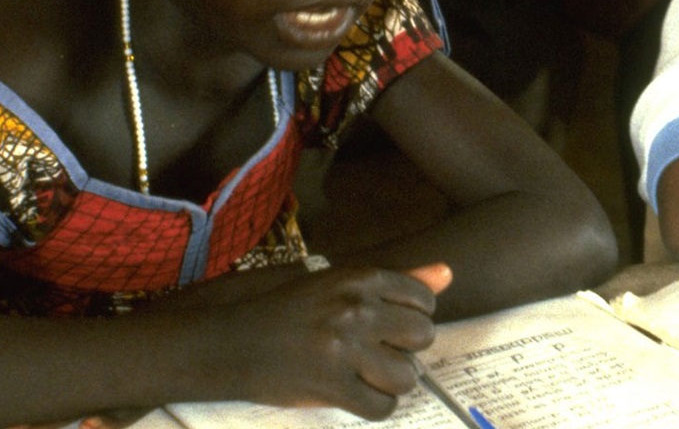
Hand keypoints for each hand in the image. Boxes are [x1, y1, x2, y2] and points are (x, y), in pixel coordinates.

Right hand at [209, 263, 451, 419]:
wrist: (231, 343)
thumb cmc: (286, 312)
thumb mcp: (338, 284)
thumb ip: (397, 281)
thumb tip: (448, 272)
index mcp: (357, 278)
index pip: (422, 300)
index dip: (410, 318)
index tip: (386, 326)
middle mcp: (355, 308)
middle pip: (422, 336)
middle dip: (405, 349)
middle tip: (375, 352)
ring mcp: (344, 348)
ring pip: (408, 375)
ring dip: (390, 381)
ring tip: (364, 373)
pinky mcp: (332, 386)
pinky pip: (382, 406)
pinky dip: (374, 405)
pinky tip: (353, 392)